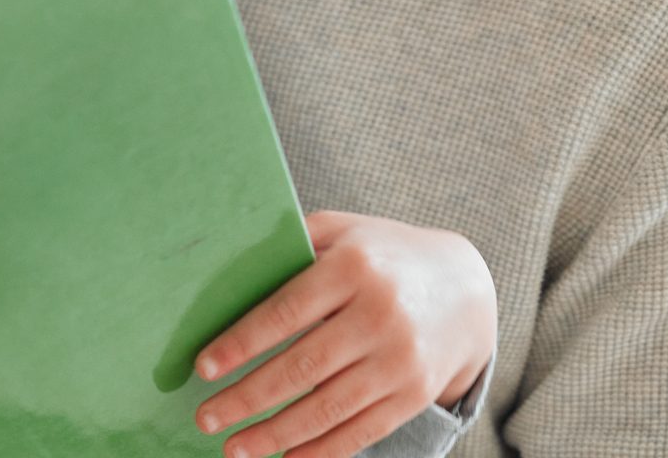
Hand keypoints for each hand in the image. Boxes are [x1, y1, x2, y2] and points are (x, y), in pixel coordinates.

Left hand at [192, 210, 496, 457]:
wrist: (464, 289)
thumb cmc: (382, 255)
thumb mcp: (342, 231)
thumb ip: (292, 246)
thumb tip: (226, 278)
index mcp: (353, 266)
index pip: (286, 311)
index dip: (241, 343)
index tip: (203, 368)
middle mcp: (380, 314)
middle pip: (302, 366)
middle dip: (247, 398)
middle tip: (206, 418)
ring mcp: (401, 359)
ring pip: (328, 407)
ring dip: (276, 435)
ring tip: (235, 449)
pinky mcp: (415, 394)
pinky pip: (362, 431)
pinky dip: (321, 452)